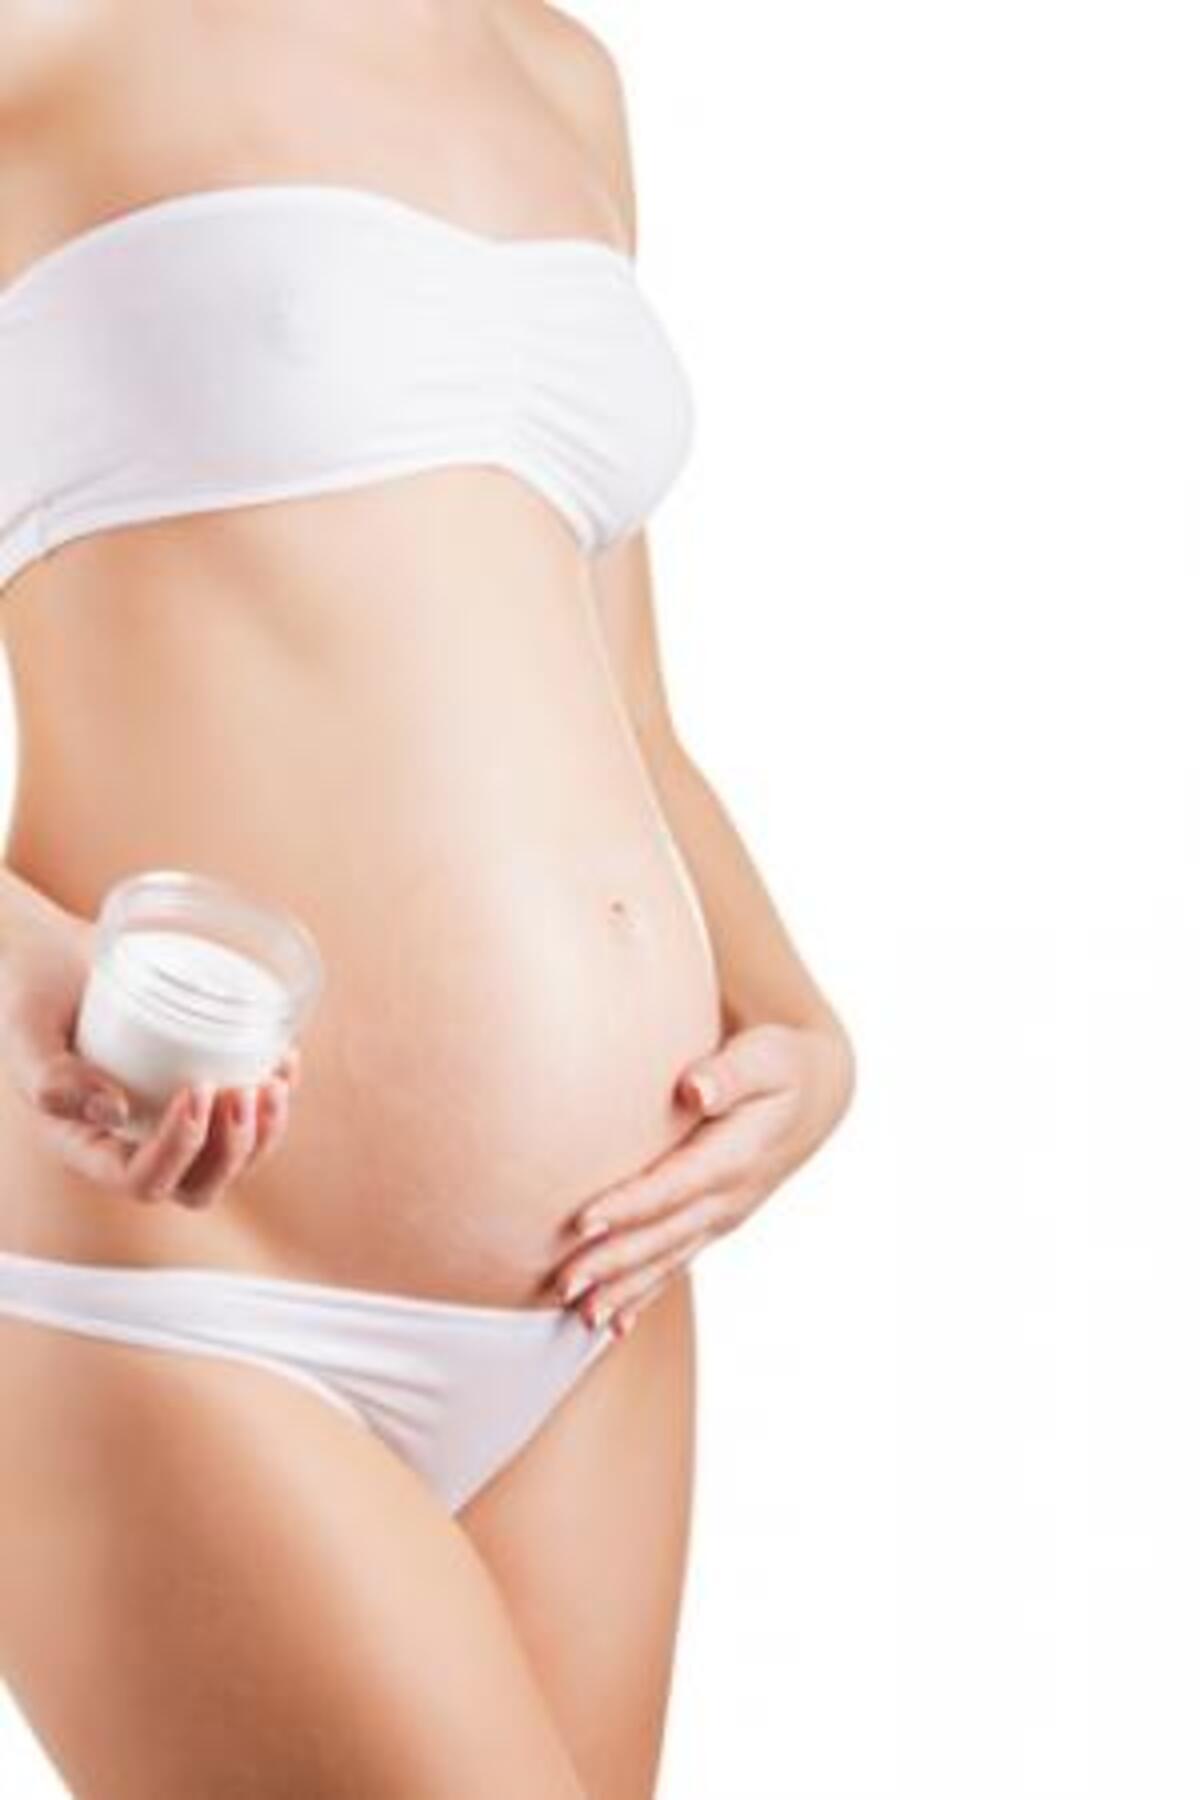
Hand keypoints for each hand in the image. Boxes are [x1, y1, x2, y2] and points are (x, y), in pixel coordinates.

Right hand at [0, 911, 302, 1208]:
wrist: (57, 960)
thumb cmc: (34, 995)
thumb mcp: (25, 1033)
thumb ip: (51, 1077)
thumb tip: (114, 1112)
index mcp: (90, 1147)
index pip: (142, 1180)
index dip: (178, 1150)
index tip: (195, 1090)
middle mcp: (136, 1146)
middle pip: (199, 1186)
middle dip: (233, 1151)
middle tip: (245, 1091)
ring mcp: (174, 1124)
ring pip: (233, 1162)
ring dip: (264, 1134)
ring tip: (274, 1081)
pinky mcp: (204, 1094)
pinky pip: (250, 1118)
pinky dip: (277, 1097)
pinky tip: (285, 1059)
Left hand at [551, 1019, 855, 1337]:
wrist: (814, 1096)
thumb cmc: (780, 1065)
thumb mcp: (765, 1058)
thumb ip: (729, 1072)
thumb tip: (696, 1087)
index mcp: (735, 1157)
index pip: (675, 1186)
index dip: (630, 1206)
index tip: (583, 1222)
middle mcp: (729, 1198)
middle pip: (664, 1236)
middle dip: (614, 1263)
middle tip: (564, 1283)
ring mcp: (722, 1217)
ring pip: (667, 1261)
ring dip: (624, 1290)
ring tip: (581, 1315)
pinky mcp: (714, 1223)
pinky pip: (676, 1265)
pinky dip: (644, 1295)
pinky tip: (614, 1324)